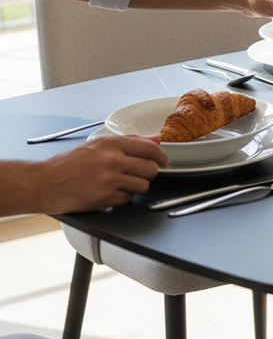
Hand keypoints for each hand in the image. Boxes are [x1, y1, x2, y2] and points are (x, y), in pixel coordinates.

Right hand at [36, 135, 167, 213]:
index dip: (162, 156)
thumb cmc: (68, 164)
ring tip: (120, 183)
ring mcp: (109, 180)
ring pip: (143, 185)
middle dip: (149, 173)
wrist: (44, 183)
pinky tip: (109, 192)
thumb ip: (129, 142)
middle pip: (152, 169)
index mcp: (111, 144)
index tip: (163, 160)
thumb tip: (156, 139)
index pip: (151, 149)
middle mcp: (112, 160)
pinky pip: (128, 198)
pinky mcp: (105, 197)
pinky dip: (122, 197)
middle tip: (139, 173)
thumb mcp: (97, 145)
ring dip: (136, 186)